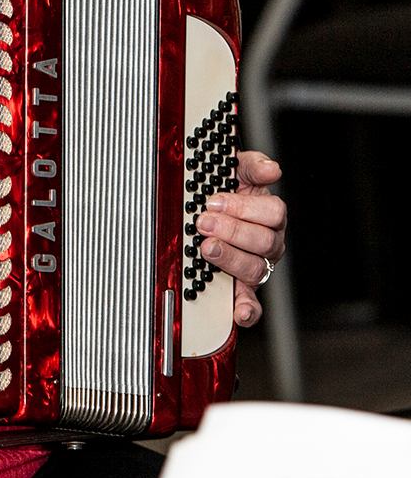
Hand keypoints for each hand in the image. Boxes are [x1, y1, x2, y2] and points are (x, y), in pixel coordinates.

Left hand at [194, 150, 285, 326]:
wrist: (206, 206)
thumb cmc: (224, 188)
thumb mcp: (236, 169)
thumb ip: (252, 165)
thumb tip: (272, 170)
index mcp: (270, 215)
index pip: (272, 213)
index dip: (244, 207)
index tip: (214, 200)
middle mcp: (268, 242)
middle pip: (264, 241)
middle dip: (231, 230)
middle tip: (204, 222)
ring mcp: (257, 265)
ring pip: (256, 268)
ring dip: (230, 258)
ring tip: (206, 247)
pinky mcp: (242, 288)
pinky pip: (252, 304)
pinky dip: (247, 309)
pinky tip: (237, 312)